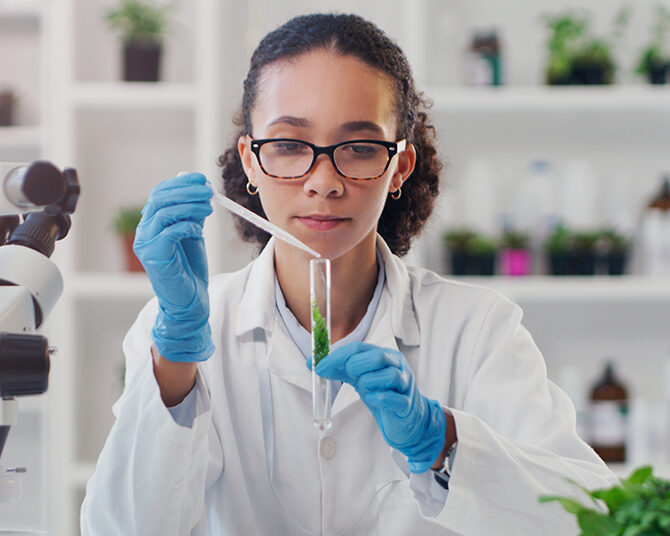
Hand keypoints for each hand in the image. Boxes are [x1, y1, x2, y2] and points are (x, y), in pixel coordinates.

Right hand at [133, 173, 213, 361]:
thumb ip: (191, 214)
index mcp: (151, 224)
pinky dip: (186, 226)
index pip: (159, 193)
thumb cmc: (190, 269)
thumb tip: (201, 189)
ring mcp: (146, 244)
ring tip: (209, 206)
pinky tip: (199, 229)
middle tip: (208, 190)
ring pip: (163, 213)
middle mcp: (144, 232)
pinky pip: (169, 233)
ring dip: (189, 206)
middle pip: (159, 199)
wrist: (189, 301)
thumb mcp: (192, 234)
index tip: (202, 179)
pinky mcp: (154, 257)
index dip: (181, 184)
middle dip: (185, 191)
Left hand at [314, 342, 446, 472]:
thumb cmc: (382, 393)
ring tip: (364, 389)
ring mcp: (405, 384)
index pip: (360, 348)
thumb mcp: (359, 378)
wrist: (405, 420)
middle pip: (377, 356)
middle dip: (356, 365)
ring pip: (390, 375)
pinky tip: (373, 399)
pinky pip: (395, 398)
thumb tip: (311, 362)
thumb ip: (338, 369)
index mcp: (385, 355)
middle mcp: (397, 366)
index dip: (337, 356)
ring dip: (369, 382)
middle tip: (348, 376)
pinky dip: (380, 398)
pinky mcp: (407, 404)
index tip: (319, 366)